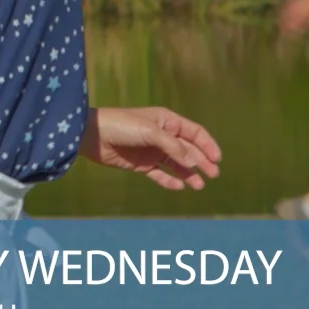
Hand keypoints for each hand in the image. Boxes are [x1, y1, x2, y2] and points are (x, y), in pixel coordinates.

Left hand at [79, 106, 221, 190]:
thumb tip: (193, 162)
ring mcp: (151, 150)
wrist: (91, 135)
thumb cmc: (121, 125)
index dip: (207, 145)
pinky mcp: (140, 164)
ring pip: (176, 164)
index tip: (217, 159)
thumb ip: (173, 147)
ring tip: (199, 186)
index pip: (194, 133)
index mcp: (166, 121)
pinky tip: (179, 187)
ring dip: (188, 173)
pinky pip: (159, 174)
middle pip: (188, 150)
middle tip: (213, 175)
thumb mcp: (150, 132)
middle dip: (201, 161)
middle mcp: (162, 135)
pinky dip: (169, 181)